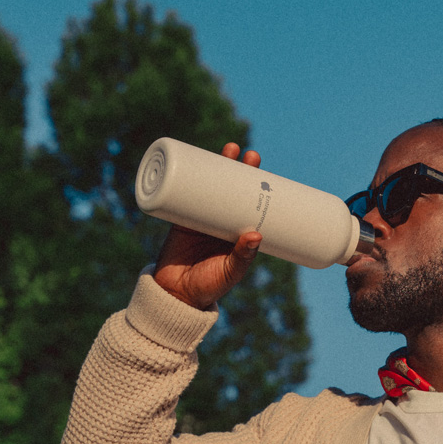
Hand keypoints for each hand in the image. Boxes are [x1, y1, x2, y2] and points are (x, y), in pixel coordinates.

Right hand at [153, 143, 262, 308]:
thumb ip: (242, 256)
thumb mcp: (230, 271)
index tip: (266, 172)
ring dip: (218, 165)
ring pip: (211, 184)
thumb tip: (256, 234)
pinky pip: (184, 191)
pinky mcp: (180, 216)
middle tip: (250, 156)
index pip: (250, 203)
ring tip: (229, 149)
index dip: (257, 186)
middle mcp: (221, 220)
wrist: (176, 294)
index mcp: (236, 232)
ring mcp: (201, 215)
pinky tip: (192, 158)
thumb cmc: (209, 286)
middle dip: (241, 169)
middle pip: (233, 187)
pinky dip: (187, 176)